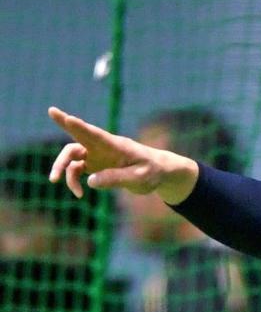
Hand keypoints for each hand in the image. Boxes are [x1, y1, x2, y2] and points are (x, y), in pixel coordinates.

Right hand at [47, 106, 198, 204]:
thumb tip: (90, 181)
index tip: (67, 118)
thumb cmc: (152, 172)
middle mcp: (102, 147)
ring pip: (72, 157)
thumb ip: (116, 178)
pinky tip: (79, 194)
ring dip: (62, 168)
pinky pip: (77, 170)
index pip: (95, 134)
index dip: (80, 127)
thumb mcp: (139, 178)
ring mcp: (96, 155)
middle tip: (51, 119)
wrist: (158, 172)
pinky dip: (74, 180)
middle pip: (77, 138)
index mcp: (115, 145)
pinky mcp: (95, 166)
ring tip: (55, 181)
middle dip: (63, 127)